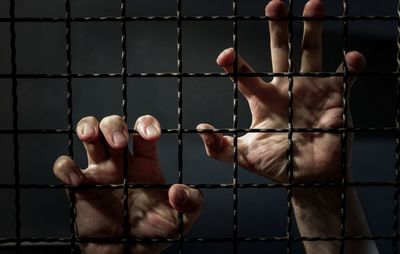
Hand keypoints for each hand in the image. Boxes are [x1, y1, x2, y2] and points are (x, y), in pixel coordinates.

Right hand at [53, 115, 202, 253]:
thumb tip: (178, 190)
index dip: (146, 124)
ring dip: (88, 128)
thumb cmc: (154, 233)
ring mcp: (98, 172)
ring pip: (88, 134)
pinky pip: (64, 167)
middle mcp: (121, 161)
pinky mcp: (78, 187)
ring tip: (91, 138)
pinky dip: (66, 167)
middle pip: (113, 125)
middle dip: (114, 126)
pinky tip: (77, 180)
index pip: (143, 131)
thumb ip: (191, 204)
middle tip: (119, 144)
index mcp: (145, 163)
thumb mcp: (180, 220)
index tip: (151, 134)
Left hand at [197, 0, 365, 182]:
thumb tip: (201, 129)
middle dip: (278, 29)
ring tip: (312, 5)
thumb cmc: (276, 164)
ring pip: (311, 54)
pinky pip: (346, 79)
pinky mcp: (336, 99)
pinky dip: (351, 68)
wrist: (309, 178)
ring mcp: (312, 91)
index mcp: (263, 99)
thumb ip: (220, 146)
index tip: (226, 55)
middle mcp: (287, 88)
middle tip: (275, 5)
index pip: (245, 75)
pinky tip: (353, 57)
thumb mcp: (244, 155)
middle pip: (281, 52)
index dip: (235, 64)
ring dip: (313, 30)